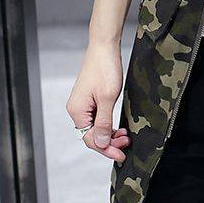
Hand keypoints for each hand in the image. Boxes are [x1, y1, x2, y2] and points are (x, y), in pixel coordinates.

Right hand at [66, 41, 129, 162]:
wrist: (104, 47)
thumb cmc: (105, 69)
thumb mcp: (107, 98)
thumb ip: (103, 122)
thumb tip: (101, 143)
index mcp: (77, 111)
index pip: (90, 139)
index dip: (106, 149)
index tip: (122, 155)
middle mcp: (76, 110)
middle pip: (92, 135)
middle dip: (109, 143)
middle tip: (127, 144)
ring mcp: (82, 104)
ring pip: (96, 128)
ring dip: (110, 134)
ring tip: (126, 137)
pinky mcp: (90, 99)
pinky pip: (98, 118)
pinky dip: (108, 125)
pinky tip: (119, 127)